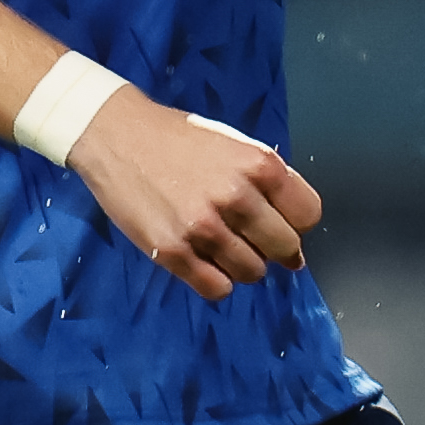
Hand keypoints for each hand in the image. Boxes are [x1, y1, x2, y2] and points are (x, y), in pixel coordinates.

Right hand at [66, 88, 323, 302]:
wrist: (116, 136)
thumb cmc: (177, 139)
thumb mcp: (233, 144)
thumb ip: (267, 181)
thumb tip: (296, 231)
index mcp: (258, 165)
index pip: (308, 216)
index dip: (296, 222)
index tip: (280, 222)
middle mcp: (236, 197)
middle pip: (285, 248)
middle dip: (275, 248)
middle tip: (252, 239)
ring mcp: (203, 227)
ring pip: (252, 272)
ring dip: (243, 265)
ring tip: (222, 245)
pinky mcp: (172, 251)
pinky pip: (216, 288)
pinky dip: (217, 281)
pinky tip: (205, 261)